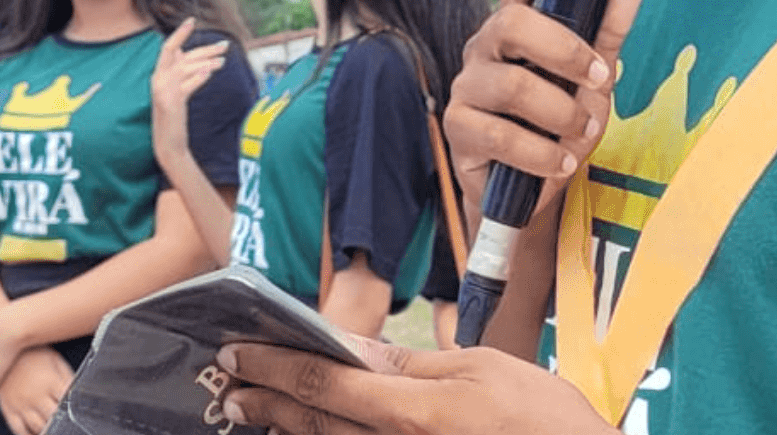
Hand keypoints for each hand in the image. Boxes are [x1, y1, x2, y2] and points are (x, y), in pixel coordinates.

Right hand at [0, 347, 73, 434]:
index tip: (75, 409)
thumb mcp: (55, 360)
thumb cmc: (31, 354)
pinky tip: (35, 433)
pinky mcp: (8, 409)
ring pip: (38, 427)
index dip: (73, 407)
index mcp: (50, 382)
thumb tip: (77, 391)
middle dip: (60, 418)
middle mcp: (35, 395)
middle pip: (54, 417)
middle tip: (62, 417)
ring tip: (51, 424)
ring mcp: (21, 404)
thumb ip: (67, 377)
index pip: (67, 402)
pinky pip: (19, 430)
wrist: (6, 351)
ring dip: (47, 428)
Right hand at [151, 19, 231, 164]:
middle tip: (225, 46)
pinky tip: (210, 72)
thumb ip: (182, 73)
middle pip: (182, 56)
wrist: (168, 142)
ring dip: (206, 62)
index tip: (192, 20)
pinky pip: (186, 85)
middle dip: (204, 49)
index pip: (168, 48)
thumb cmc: (174, 116)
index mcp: (158, 75)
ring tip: (222, 62)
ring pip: (185, 68)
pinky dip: (198, 77)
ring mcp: (163, 91)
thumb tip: (193, 57)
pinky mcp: (170, 102)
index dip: (180, 33)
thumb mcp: (177, 91)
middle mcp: (158, 79)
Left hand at [221, 338, 616, 434]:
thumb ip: (413, 364)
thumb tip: (356, 349)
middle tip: (232, 384)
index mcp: (410, 413)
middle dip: (267, 401)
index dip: (274, 365)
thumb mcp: (483, 370)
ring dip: (289, 430)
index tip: (238, 351)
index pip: (322, 383)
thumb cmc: (544, 422)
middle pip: (313, 424)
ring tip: (258, 413)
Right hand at [443, 0, 648, 202]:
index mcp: (518, 22)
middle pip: (511, 23)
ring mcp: (467, 85)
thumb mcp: (593, 75)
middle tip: (599, 79)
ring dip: (561, 113)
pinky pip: (500, 135)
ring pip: (512, 85)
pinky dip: (542, 153)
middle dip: (566, 52)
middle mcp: (485, 46)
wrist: (532, 187)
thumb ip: (610, 26)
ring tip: (582, 131)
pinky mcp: (458, 128)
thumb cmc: (559, 121)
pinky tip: (560, 162)